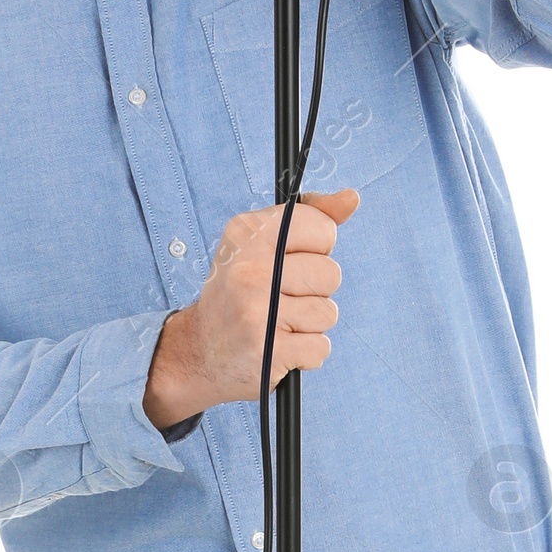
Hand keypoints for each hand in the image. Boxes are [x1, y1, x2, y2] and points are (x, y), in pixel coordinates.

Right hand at [143, 189, 359, 426]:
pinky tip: (280, 346)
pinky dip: (307, 353)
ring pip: (327, 313)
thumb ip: (309, 218)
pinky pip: (321, 347)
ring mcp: (257, 311)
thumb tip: (351, 198)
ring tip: (278, 324)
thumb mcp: (263, 243)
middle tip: (281, 298)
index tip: (291, 261)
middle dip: (315, 290)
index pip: (321, 229)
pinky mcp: (268, 351)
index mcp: (248, 233)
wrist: (201, 351)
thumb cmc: (241, 292)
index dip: (317, 249)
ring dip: (310, 324)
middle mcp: (249, 269)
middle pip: (330, 274)